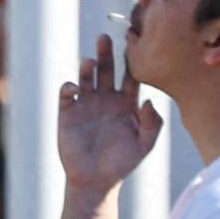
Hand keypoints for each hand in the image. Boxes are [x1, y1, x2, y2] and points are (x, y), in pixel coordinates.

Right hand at [56, 32, 159, 194]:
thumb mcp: (145, 143)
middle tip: (105, 38)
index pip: (131, 76)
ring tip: (90, 60)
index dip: (132, 61)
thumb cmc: (123, 162)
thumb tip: (149, 100)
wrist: (96, 180)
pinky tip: (74, 88)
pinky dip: (68, 88)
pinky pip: (67, 96)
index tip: (135, 43)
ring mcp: (87, 105)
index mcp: (127, 103)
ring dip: (86, 68)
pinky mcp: (68, 115)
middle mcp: (106, 99)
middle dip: (106, 54)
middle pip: (106, 70)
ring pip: (86, 79)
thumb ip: (152, 122)